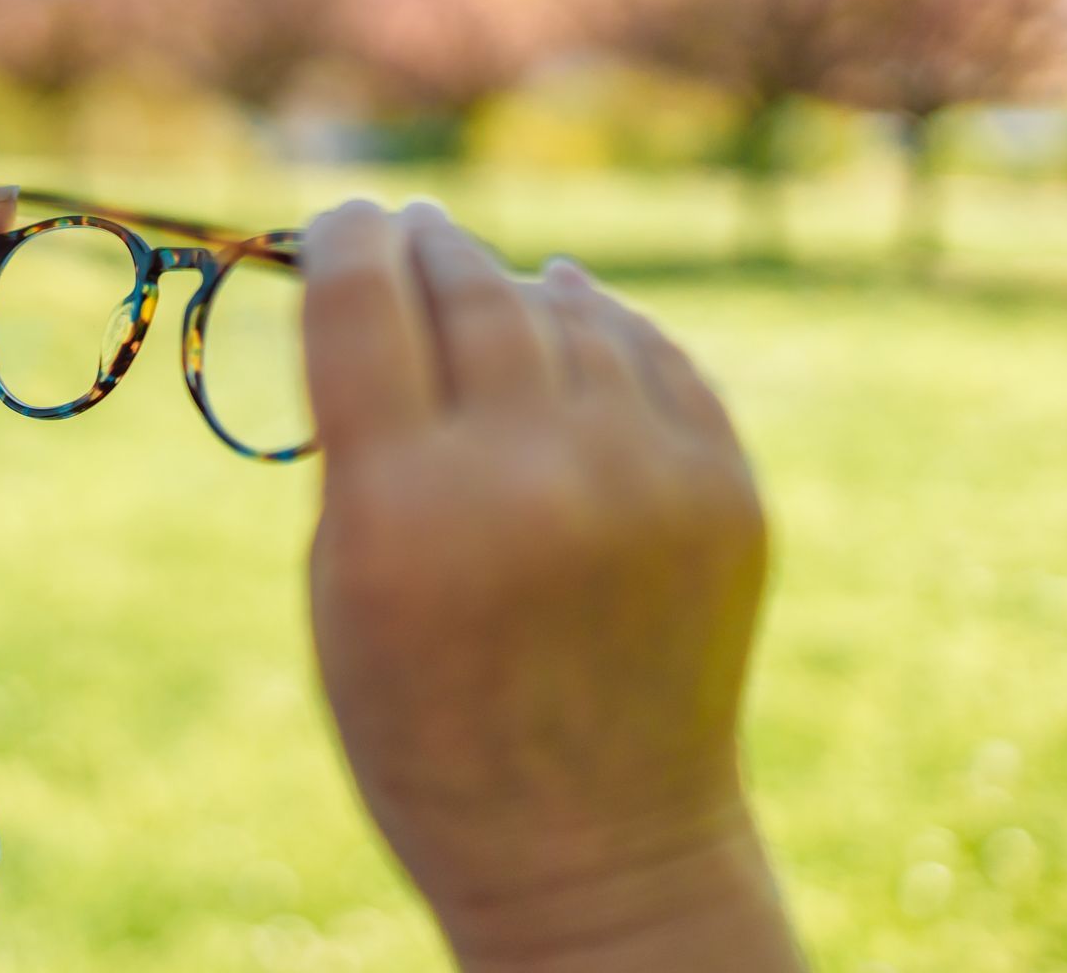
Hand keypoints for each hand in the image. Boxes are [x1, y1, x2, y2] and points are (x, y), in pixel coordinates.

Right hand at [300, 201, 801, 971]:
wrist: (596, 847)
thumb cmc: (424, 730)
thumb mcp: (339, 592)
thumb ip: (358, 445)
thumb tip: (393, 297)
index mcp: (405, 511)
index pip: (365, 299)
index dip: (344, 238)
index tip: (341, 219)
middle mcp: (531, 478)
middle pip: (471, 285)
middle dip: (428, 245)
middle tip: (409, 229)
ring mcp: (646, 481)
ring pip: (567, 310)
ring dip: (513, 287)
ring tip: (485, 288)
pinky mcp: (727, 495)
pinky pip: (654, 357)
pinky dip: (602, 327)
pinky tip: (571, 314)